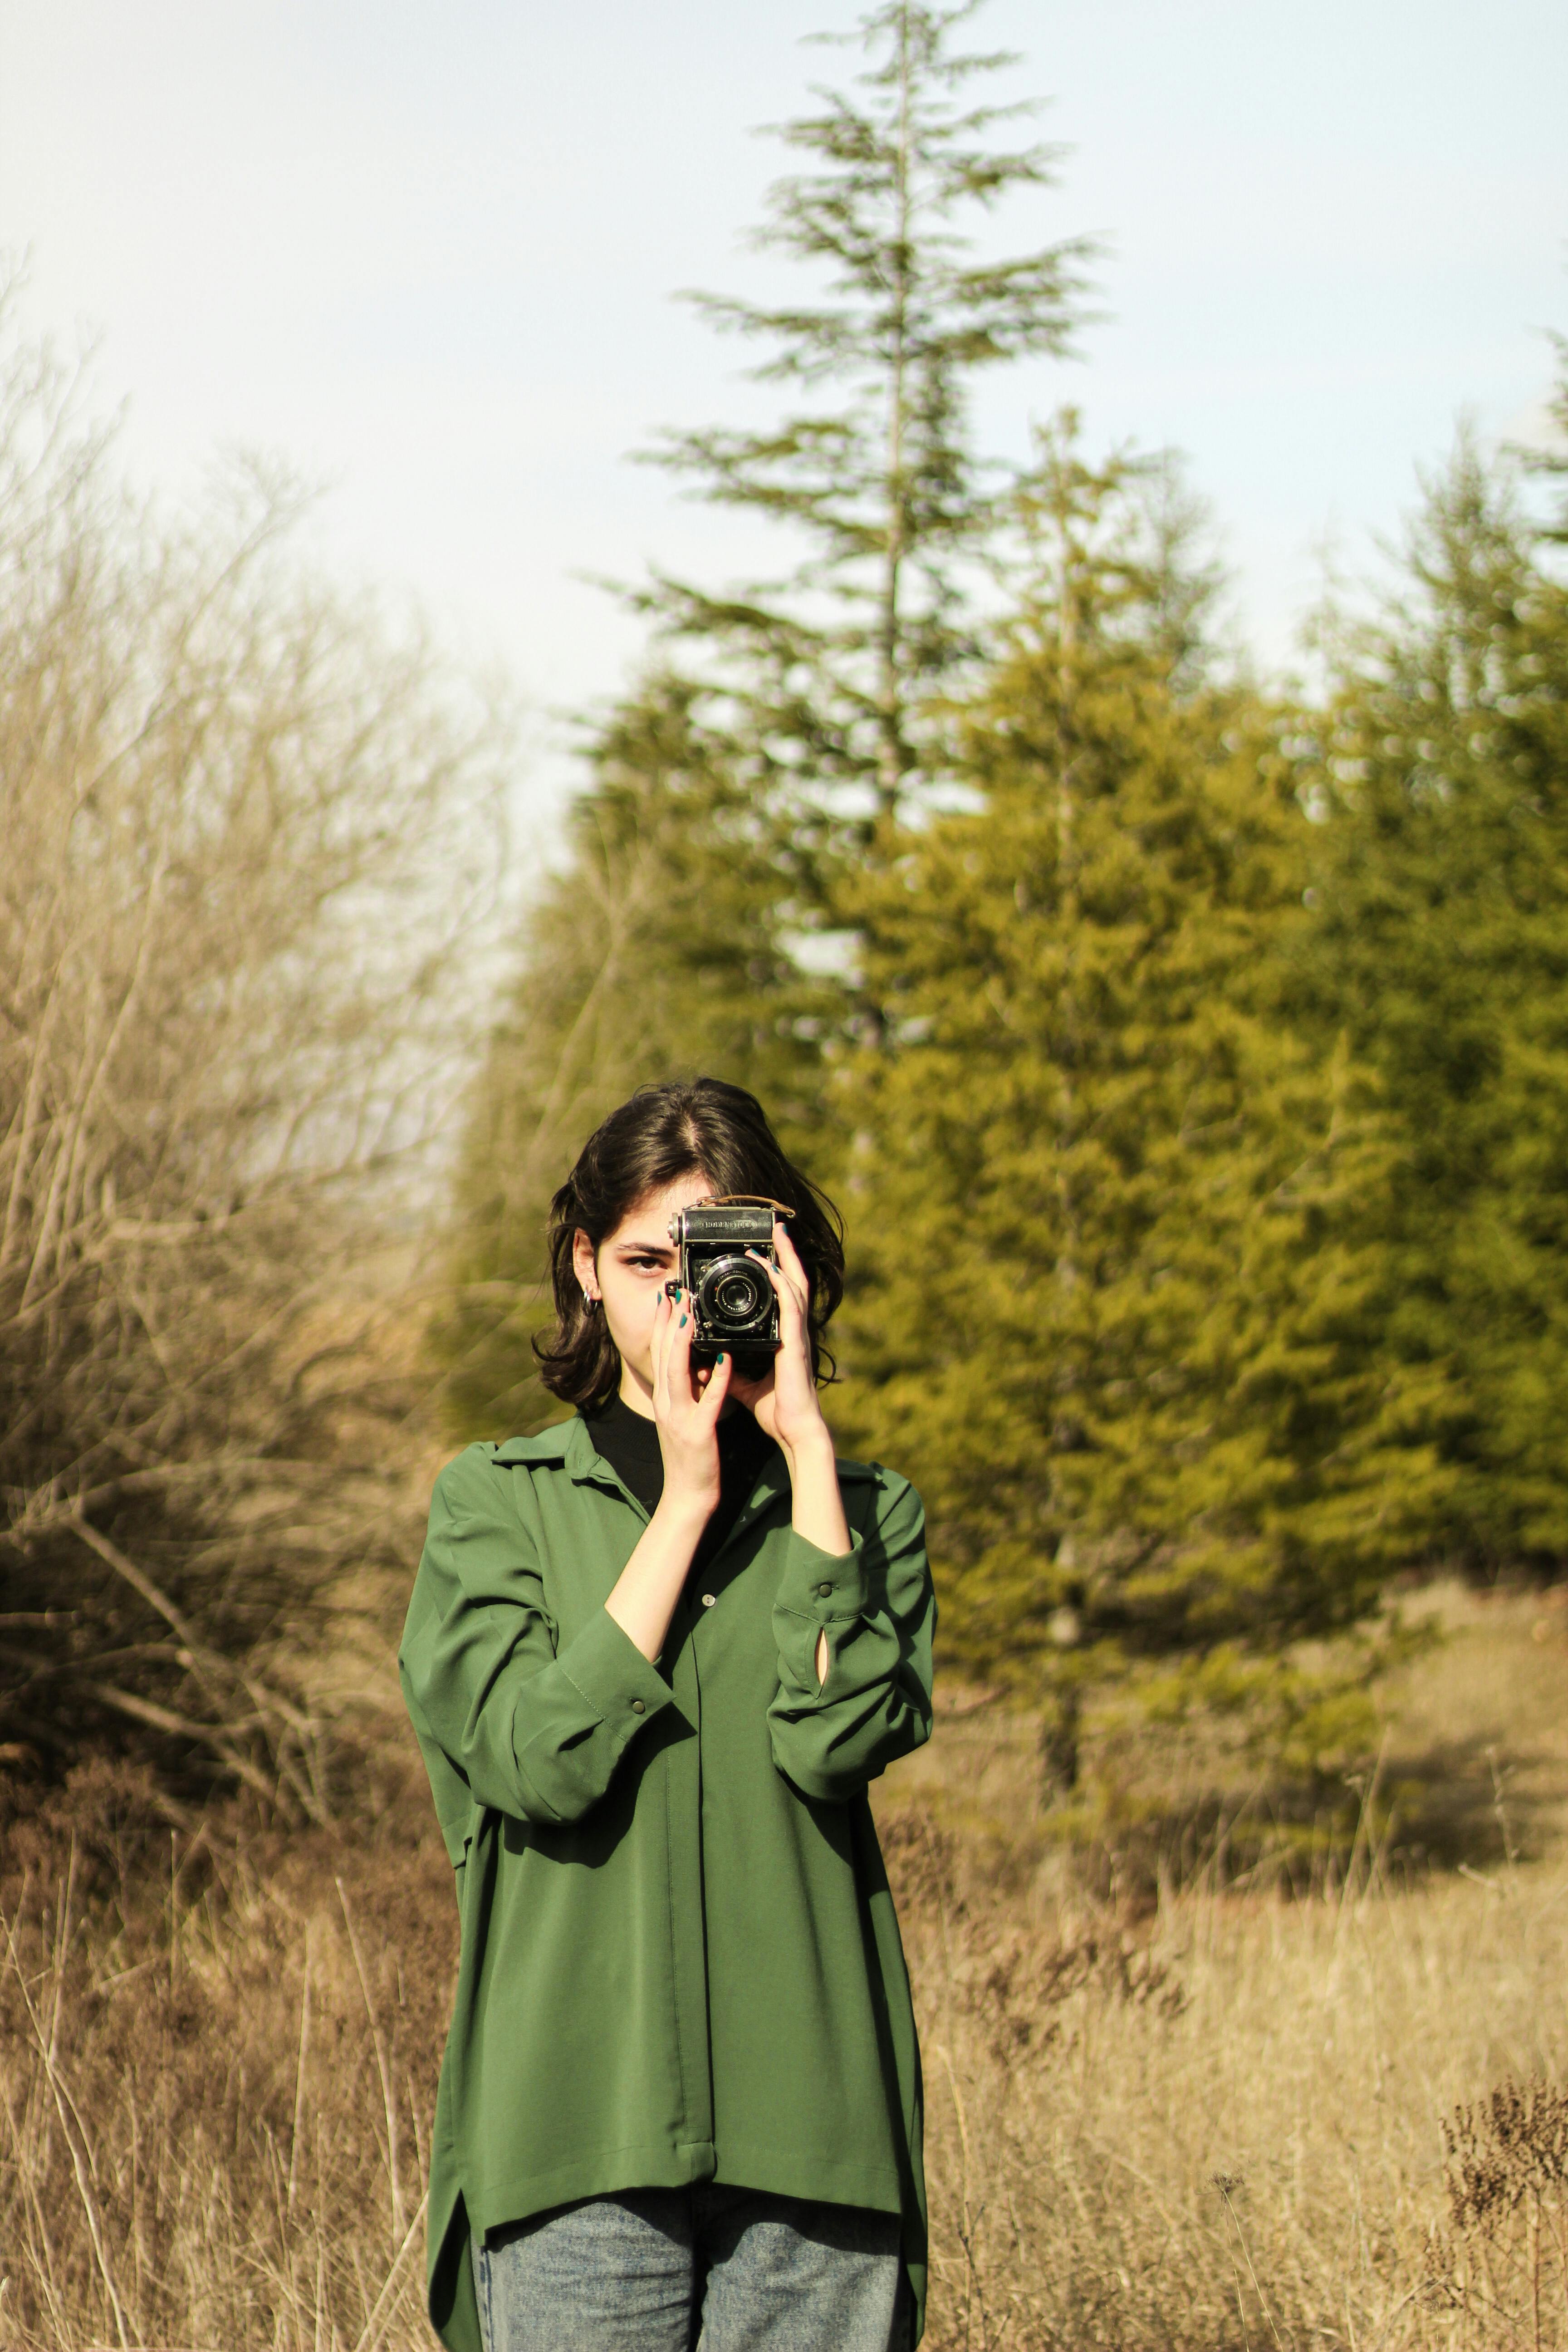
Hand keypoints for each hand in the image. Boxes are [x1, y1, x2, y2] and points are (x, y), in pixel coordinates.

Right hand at [648, 1279, 732, 1517]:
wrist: (687, 1497)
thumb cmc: (691, 1458)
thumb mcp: (684, 1418)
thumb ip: (688, 1392)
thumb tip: (697, 1365)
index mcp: (664, 1401)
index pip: (659, 1355)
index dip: (662, 1325)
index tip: (667, 1298)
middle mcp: (666, 1406)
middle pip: (663, 1356)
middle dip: (669, 1322)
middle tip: (676, 1291)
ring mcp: (679, 1419)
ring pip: (677, 1373)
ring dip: (683, 1342)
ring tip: (690, 1314)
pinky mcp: (698, 1433)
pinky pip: (708, 1402)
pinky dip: (716, 1379)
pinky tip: (725, 1359)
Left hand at [732, 1219, 848, 1572]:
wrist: (792, 1430)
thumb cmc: (776, 1410)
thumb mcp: (743, 1384)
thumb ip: (730, 1371)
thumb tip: (712, 1363)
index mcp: (782, 1337)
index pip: (780, 1295)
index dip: (775, 1270)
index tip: (763, 1250)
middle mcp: (792, 1330)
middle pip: (791, 1281)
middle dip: (783, 1253)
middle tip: (775, 1227)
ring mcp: (796, 1333)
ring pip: (793, 1284)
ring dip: (783, 1257)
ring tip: (774, 1234)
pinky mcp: (794, 1340)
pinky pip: (788, 1303)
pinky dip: (778, 1281)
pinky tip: (769, 1265)